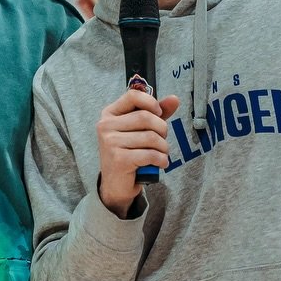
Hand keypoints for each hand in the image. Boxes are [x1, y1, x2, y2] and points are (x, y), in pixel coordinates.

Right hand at [97, 90, 178, 217]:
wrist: (116, 185)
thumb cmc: (129, 153)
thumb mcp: (141, 130)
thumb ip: (156, 114)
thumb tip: (174, 99)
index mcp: (109, 114)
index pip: (132, 95)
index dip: (151, 102)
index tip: (159, 114)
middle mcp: (106, 126)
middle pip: (145, 117)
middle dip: (162, 129)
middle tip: (162, 141)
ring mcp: (110, 143)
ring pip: (150, 137)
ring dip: (163, 147)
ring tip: (161, 154)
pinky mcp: (118, 159)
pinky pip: (150, 154)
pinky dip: (161, 159)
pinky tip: (160, 163)